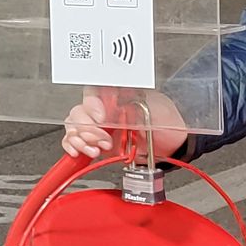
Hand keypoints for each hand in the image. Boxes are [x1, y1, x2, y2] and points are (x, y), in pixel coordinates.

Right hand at [61, 90, 189, 162]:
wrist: (172, 146)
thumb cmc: (167, 123)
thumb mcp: (156, 108)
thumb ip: (136, 103)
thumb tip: (118, 100)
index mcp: (117, 95)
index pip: (92, 92)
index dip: (91, 104)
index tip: (101, 118)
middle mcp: (104, 110)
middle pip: (79, 111)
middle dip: (87, 128)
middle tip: (104, 139)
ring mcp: (99, 127)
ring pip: (74, 127)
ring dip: (80, 140)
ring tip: (96, 149)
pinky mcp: (96, 143)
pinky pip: (74, 142)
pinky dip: (72, 147)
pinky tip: (81, 153)